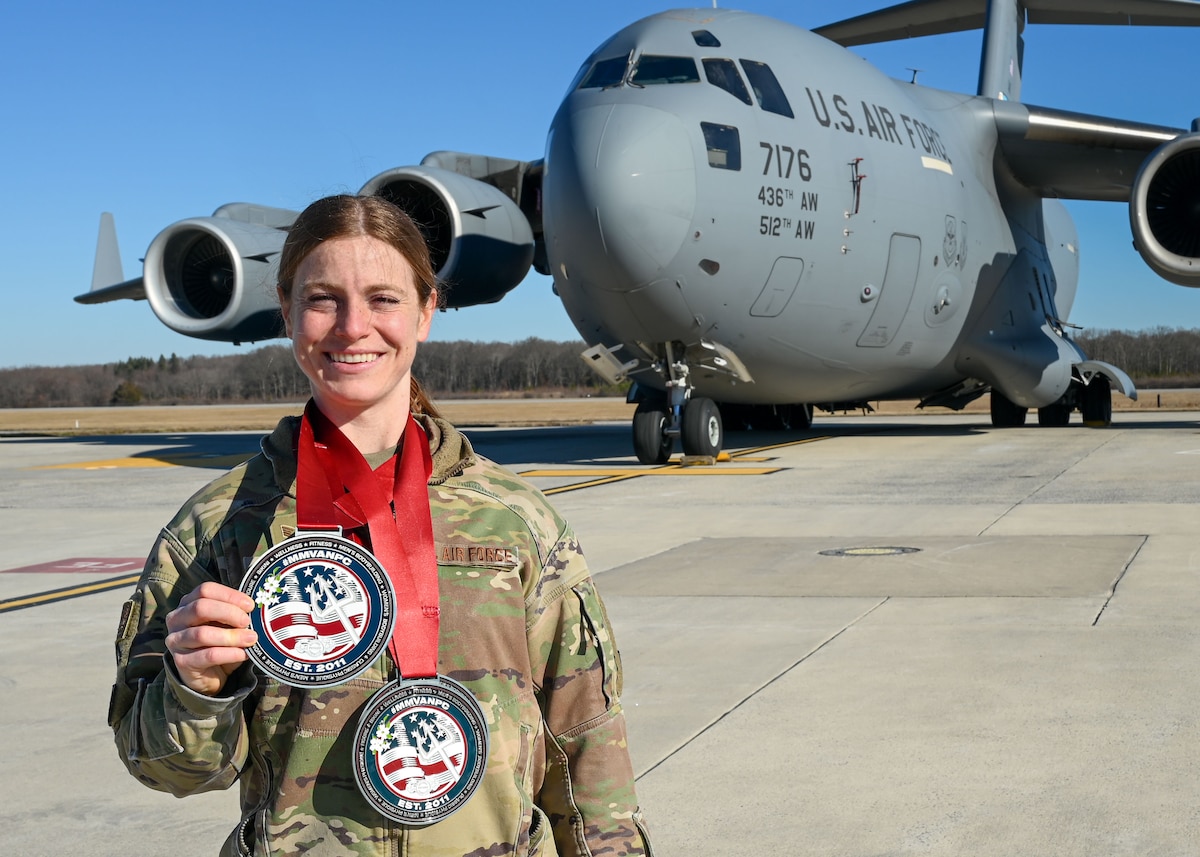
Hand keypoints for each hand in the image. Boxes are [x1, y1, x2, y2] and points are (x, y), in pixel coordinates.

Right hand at [165, 582, 256, 696]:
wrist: (207, 675)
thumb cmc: (218, 643)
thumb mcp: (226, 625)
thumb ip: (236, 615)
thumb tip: (257, 610)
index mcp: (188, 603)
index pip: (206, 590)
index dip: (229, 595)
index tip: (250, 605)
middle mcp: (177, 619)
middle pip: (201, 608)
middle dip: (229, 613)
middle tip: (247, 622)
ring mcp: (176, 641)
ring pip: (203, 634)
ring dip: (231, 636)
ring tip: (251, 638)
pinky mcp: (181, 661)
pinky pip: (207, 655)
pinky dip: (229, 653)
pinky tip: (243, 654)